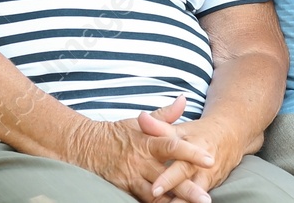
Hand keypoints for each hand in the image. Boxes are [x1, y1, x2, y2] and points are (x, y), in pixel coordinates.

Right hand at [69, 98, 215, 202]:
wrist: (84, 146)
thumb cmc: (117, 133)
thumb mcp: (139, 122)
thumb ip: (164, 115)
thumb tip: (184, 100)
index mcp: (148, 142)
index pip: (172, 146)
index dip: (191, 153)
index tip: (209, 159)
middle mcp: (140, 161)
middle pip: (168, 177)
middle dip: (187, 189)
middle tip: (206, 198)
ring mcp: (131, 177)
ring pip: (155, 195)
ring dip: (173, 202)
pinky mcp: (122, 189)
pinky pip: (141, 201)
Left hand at [142, 106, 250, 201]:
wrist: (232, 136)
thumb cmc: (199, 133)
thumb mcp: (181, 129)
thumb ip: (159, 127)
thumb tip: (141, 118)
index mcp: (196, 148)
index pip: (182, 165)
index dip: (168, 178)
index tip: (154, 189)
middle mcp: (204, 166)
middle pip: (191, 186)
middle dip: (179, 199)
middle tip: (161, 200)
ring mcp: (209, 178)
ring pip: (197, 196)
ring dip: (185, 202)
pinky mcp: (210, 186)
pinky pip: (197, 199)